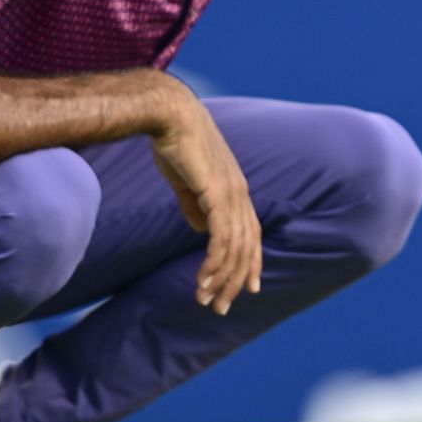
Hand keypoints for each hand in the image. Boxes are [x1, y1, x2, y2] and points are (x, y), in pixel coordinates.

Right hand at [150, 94, 263, 314]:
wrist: (169, 114)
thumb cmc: (175, 143)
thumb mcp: (187, 181)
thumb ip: (196, 205)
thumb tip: (202, 230)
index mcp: (236, 190)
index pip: (251, 235)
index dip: (252, 263)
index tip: (249, 290)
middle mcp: (240, 194)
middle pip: (247, 249)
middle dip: (235, 282)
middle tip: (219, 307)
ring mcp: (232, 194)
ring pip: (235, 250)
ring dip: (220, 280)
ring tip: (204, 300)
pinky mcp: (217, 195)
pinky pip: (221, 239)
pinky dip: (214, 264)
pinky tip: (202, 281)